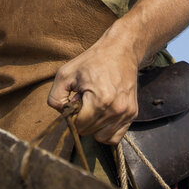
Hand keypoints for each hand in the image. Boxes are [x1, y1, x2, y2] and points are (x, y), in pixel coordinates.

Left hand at [48, 28, 139, 144]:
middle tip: (86, 100)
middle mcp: (116, 110)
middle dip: (83, 119)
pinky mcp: (132, 114)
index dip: (72, 114)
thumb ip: (55, 97)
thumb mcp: (65, 74)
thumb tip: (62, 114)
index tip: (76, 99)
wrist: (121, 51)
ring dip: (94, 126)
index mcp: (100, 100)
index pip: (78, 125)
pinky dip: (106, 131)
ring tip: (95, 107)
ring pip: (101, 138)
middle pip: (89, 132)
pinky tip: (103, 115)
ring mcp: (126, 113)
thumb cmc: (92, 61)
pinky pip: (115, 137)